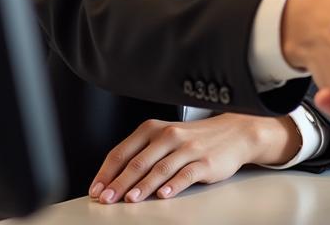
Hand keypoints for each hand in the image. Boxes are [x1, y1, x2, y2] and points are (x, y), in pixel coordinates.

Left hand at [88, 112, 298, 202]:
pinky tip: (164, 195)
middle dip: (119, 182)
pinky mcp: (204, 161)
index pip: (123, 151)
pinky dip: (174, 185)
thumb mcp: (165, 139)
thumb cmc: (194, 139)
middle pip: (139, 161)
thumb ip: (142, 155)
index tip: (96, 190)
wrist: (234, 133)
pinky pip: (186, 173)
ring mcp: (187, 148)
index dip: (107, 172)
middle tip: (106, 199)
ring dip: (143, 185)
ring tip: (130, 200)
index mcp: (153, 129)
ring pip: (160, 168)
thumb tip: (113, 181)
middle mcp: (168, 135)